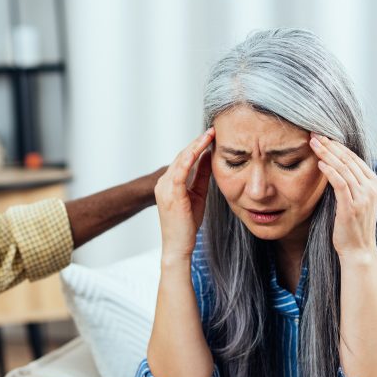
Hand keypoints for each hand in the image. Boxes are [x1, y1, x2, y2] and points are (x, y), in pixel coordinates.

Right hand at [154, 128, 214, 260]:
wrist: (178, 246)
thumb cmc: (187, 225)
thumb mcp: (198, 195)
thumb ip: (202, 176)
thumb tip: (209, 157)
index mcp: (168, 184)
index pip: (182, 159)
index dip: (196, 146)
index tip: (211, 136)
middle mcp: (163, 183)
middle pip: (181, 156)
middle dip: (197, 142)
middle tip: (213, 130)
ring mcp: (165, 187)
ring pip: (181, 159)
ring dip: (196, 145)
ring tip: (211, 134)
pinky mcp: (172, 193)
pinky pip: (181, 169)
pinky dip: (192, 156)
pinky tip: (203, 147)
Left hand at [309, 133, 376, 260]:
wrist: (358, 251)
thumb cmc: (351, 227)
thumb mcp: (354, 201)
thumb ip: (349, 184)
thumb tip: (333, 168)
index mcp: (373, 183)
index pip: (353, 158)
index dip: (337, 146)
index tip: (322, 137)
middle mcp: (371, 188)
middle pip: (348, 160)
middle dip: (330, 145)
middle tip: (314, 134)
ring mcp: (363, 197)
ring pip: (344, 168)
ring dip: (327, 154)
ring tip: (313, 144)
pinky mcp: (352, 206)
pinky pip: (341, 184)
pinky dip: (330, 172)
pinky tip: (320, 163)